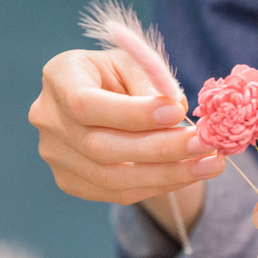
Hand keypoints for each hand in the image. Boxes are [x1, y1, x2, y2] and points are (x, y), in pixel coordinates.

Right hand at [28, 49, 224, 205]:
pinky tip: (189, 174)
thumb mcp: (136, 64)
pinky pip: (117, 193)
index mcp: (59, 77)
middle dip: (160, 148)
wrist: (102, 98)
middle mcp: (47, 119)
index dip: (132, 113)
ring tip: (210, 164)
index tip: (177, 112)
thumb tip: (176, 114)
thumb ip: (153, 84)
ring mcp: (54, 156)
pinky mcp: (70, 181)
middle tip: (205, 144)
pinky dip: (157, 185)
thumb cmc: (121, 74)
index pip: (86, 104)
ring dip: (167, 173)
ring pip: (111, 178)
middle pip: (101, 147)